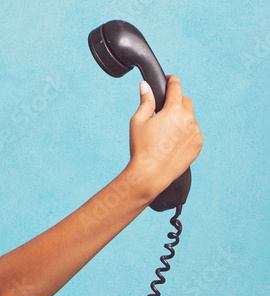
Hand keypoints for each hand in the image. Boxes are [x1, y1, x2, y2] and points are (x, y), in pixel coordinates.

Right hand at [127, 74, 202, 201]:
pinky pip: (194, 133)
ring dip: (182, 120)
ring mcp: (195, 132)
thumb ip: (145, 101)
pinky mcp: (198, 145)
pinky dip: (186, 134)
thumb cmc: (141, 149)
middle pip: (186, 101)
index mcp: (173, 110)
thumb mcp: (138, 122)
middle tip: (164, 114)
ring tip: (167, 134)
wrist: (149, 175)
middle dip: (176, 103)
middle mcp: (188, 119)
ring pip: (191, 118)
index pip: (176, 86)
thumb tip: (145, 85)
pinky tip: (173, 143)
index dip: (171, 80)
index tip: (169, 80)